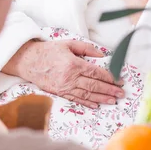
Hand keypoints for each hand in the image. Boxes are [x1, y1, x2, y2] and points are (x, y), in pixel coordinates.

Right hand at [3, 40, 123, 108]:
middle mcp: (70, 78)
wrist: (29, 61)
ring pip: (87, 95)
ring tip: (113, 101)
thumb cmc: (50, 51)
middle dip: (110, 90)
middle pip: (94, 86)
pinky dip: (87, 103)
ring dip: (101, 99)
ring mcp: (65, 87)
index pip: (96, 73)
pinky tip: (96, 105)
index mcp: (73, 64)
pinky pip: (76, 99)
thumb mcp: (69, 44)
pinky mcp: (60, 93)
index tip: (119, 80)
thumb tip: (102, 55)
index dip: (110, 77)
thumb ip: (86, 48)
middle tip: (121, 93)